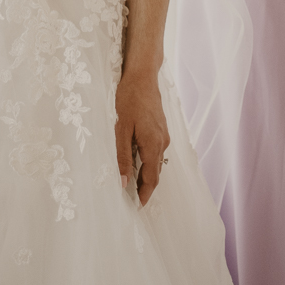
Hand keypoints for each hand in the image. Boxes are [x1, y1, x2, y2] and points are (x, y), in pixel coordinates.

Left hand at [114, 69, 169, 206]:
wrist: (142, 75)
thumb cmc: (128, 99)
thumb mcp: (120, 129)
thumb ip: (123, 157)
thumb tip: (123, 183)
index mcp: (153, 144)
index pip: (151, 179)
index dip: (144, 195)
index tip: (137, 209)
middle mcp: (162, 142)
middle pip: (155, 172)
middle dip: (145, 188)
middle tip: (132, 200)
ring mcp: (163, 134)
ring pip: (156, 161)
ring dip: (146, 174)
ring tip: (131, 184)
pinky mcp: (161, 128)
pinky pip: (156, 150)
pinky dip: (148, 161)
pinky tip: (136, 160)